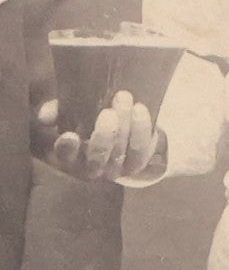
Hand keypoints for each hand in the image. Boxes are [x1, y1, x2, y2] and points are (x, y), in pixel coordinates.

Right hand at [39, 92, 157, 181]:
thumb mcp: (64, 117)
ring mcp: (115, 168)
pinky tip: (139, 110)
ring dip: (125, 128)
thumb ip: (55, 112)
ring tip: (125, 101)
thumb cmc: (82, 123)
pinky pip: (142, 151)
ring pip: (121, 153)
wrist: (113, 132)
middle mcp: (92, 169)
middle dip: (104, 136)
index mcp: (70, 158)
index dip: (67, 149)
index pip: (65, 157)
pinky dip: (142, 130)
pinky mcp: (136, 163)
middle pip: (98, 157)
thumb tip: (46, 113)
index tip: (70, 136)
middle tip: (108, 112)